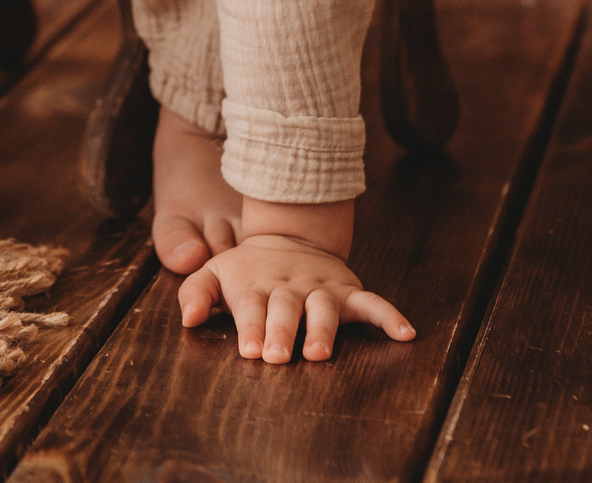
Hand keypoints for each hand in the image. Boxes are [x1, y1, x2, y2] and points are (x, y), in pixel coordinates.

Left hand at [177, 232, 414, 363]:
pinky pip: (371, 302)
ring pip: (323, 308)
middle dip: (281, 332)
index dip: (250, 328)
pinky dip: (388, 316)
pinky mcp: (347, 290)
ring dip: (323, 330)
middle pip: (285, 310)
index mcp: (255, 286)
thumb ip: (196, 292)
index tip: (248, 350)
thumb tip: (186, 318)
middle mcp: (289, 287)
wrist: (288, 236)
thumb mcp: (215, 271)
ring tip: (320, 353)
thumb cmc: (247, 268)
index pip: (251, 308)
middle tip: (277, 357)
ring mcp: (320, 288)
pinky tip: (405, 334)